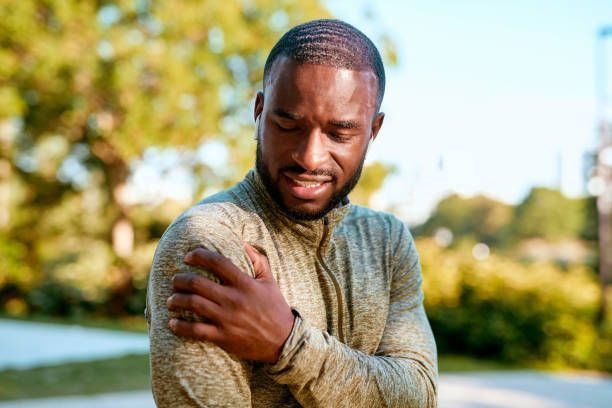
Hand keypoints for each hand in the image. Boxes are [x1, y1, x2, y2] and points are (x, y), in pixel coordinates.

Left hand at [167, 244, 294, 362]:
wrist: (283, 341)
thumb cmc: (275, 308)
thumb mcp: (270, 281)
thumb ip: (258, 260)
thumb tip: (243, 242)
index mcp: (245, 284)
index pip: (217, 262)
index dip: (199, 255)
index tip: (188, 256)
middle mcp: (234, 299)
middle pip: (198, 284)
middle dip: (181, 279)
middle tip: (175, 280)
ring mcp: (227, 319)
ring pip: (193, 305)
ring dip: (176, 300)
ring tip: (171, 299)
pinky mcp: (223, 337)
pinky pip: (195, 330)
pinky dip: (180, 326)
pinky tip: (173, 323)